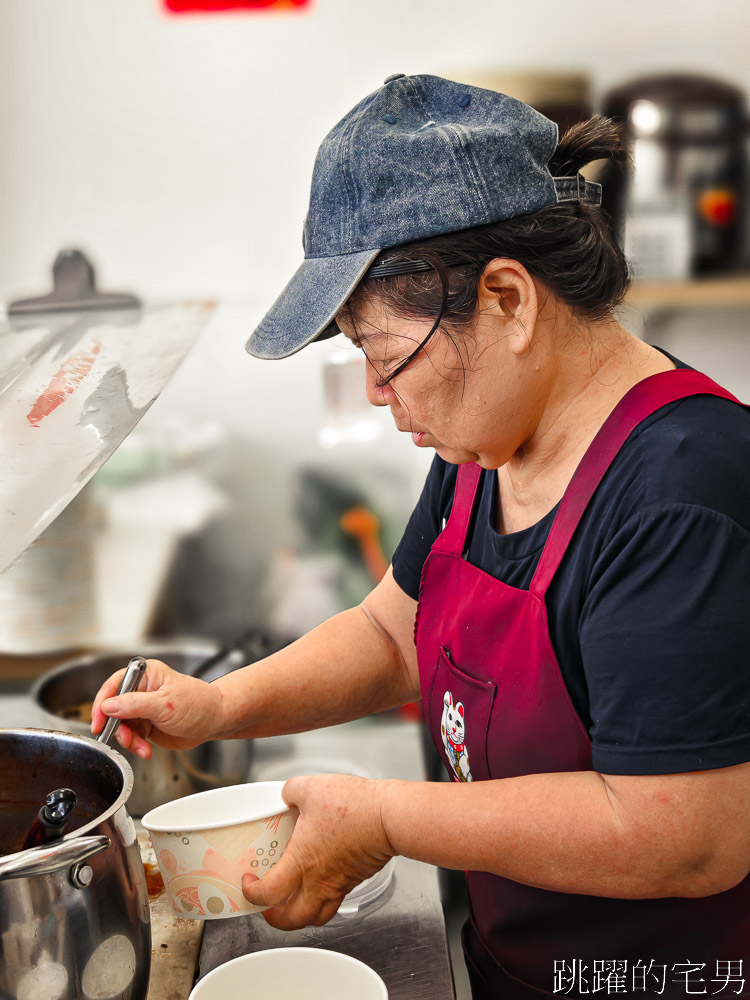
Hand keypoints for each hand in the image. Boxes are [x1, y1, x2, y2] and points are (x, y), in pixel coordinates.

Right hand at [90, 658, 224, 757]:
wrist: (214, 722)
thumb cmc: (198, 704)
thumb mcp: (164, 704)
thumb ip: (134, 705)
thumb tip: (108, 706)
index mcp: (145, 675)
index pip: (114, 686)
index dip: (102, 704)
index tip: (98, 722)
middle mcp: (141, 690)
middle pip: (113, 708)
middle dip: (118, 727)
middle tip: (126, 738)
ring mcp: (142, 708)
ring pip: (120, 726)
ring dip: (128, 739)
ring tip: (141, 746)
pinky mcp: (146, 724)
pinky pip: (131, 736)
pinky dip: (135, 745)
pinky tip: (146, 749)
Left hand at [242, 774, 395, 929]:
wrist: (388, 818)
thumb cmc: (355, 808)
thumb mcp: (311, 788)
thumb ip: (291, 791)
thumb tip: (287, 795)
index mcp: (301, 862)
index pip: (268, 894)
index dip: (252, 893)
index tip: (249, 880)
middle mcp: (319, 881)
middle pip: (292, 920)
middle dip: (274, 918)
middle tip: (267, 905)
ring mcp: (338, 884)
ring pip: (316, 917)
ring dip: (300, 914)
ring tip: (292, 901)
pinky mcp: (354, 879)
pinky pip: (335, 902)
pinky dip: (323, 901)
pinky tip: (321, 881)